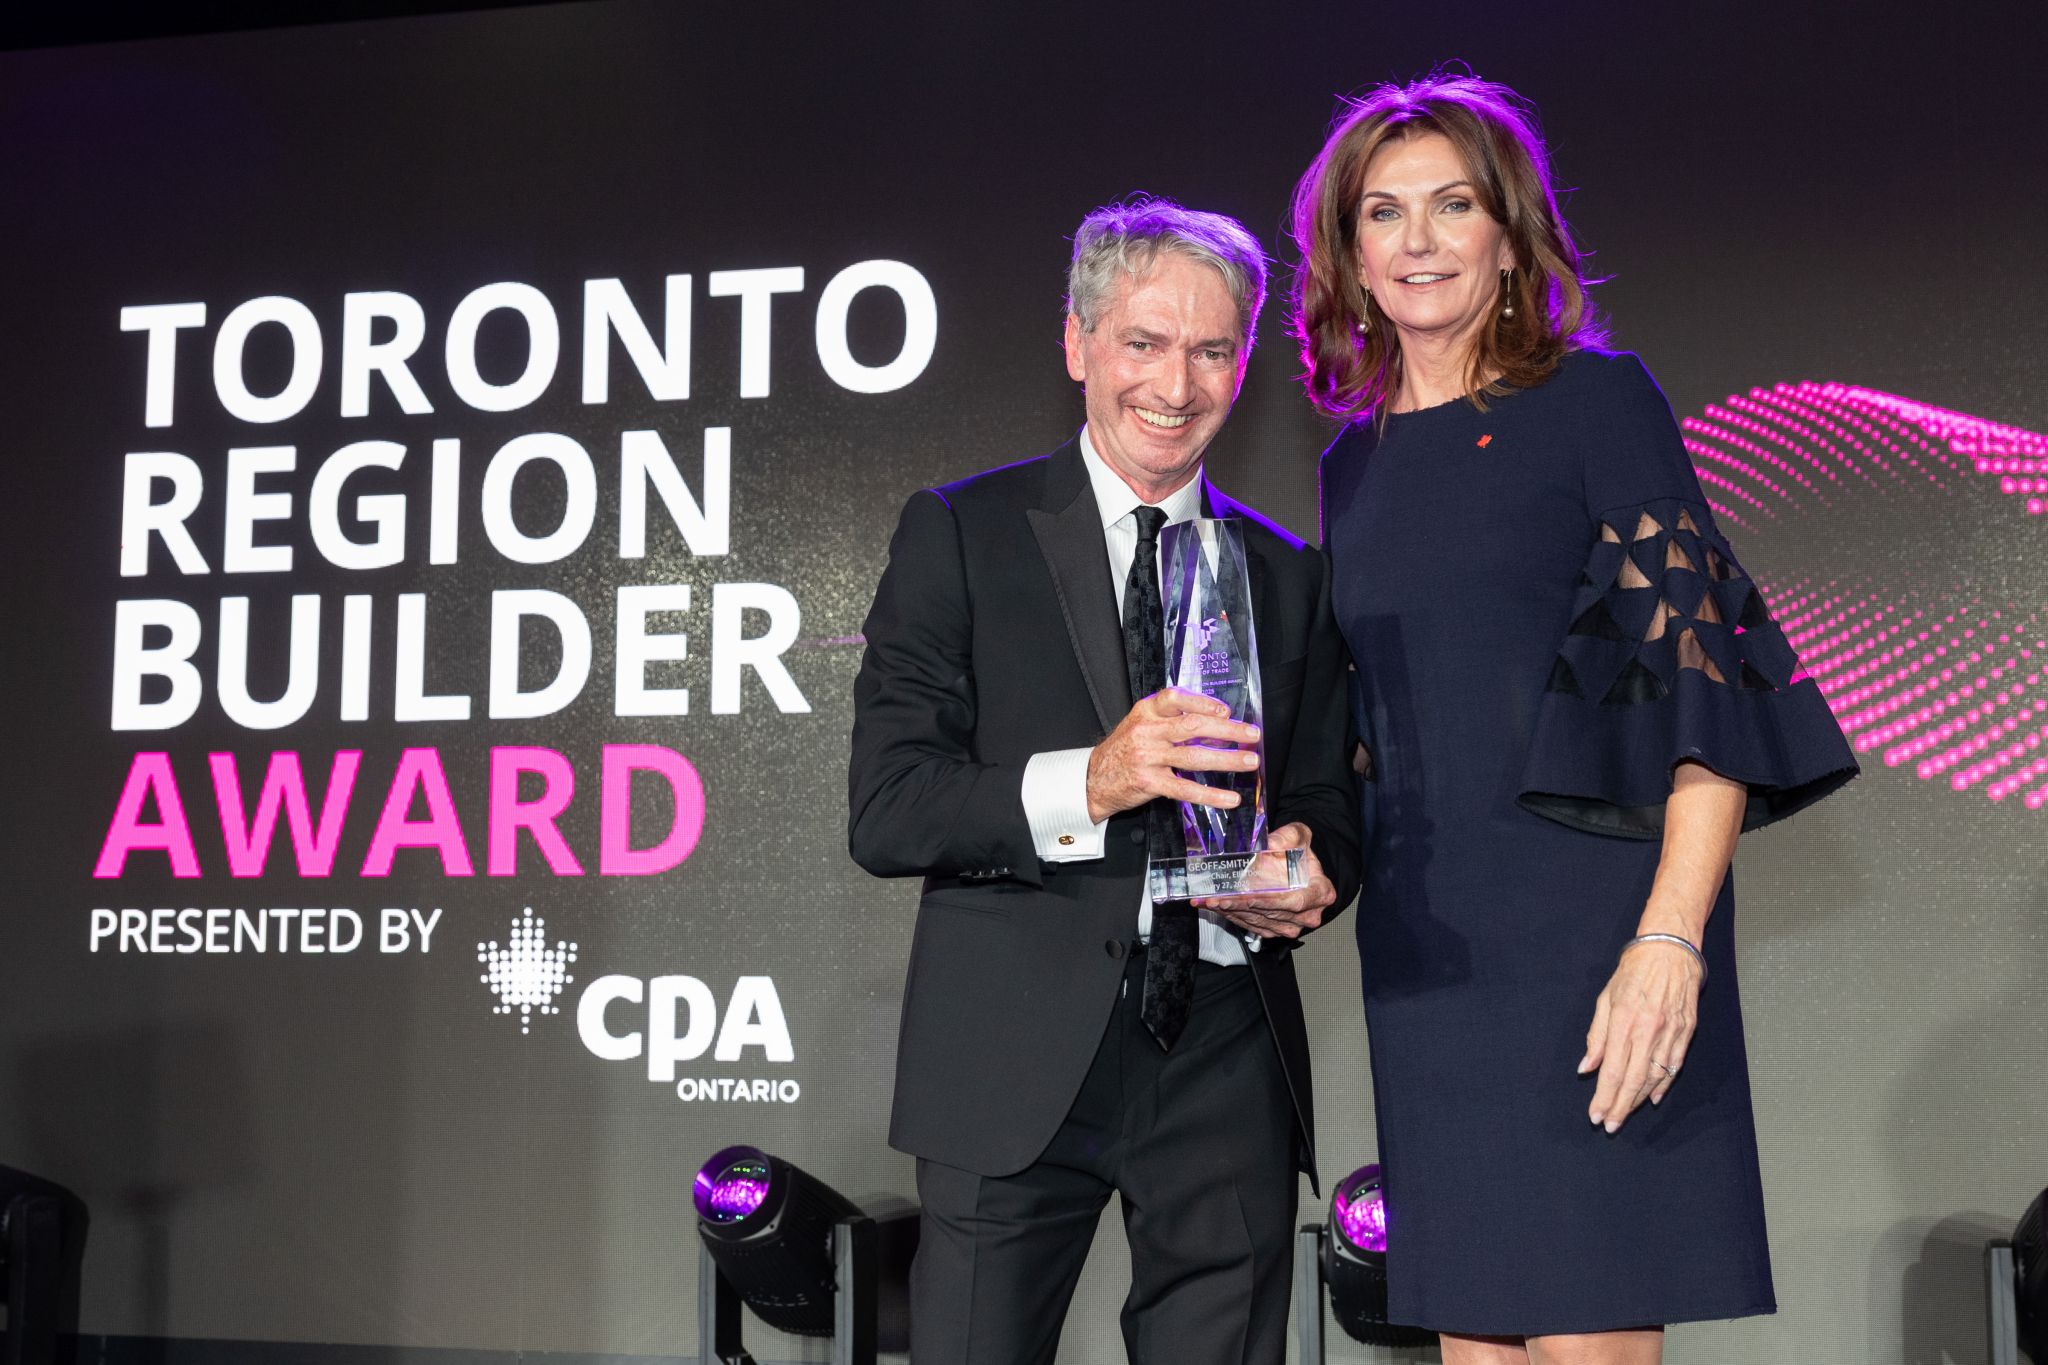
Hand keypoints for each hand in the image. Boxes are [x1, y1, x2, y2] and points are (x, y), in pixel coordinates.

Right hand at [1086, 688, 1262, 823]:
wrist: (1093, 779)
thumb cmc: (1122, 750)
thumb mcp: (1140, 724)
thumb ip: (1169, 719)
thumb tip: (1213, 721)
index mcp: (1145, 712)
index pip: (1176, 698)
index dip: (1203, 702)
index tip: (1225, 711)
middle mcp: (1147, 731)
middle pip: (1193, 726)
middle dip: (1228, 730)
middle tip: (1252, 735)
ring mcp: (1148, 758)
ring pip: (1194, 756)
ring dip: (1227, 759)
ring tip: (1250, 761)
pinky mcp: (1150, 783)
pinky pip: (1185, 789)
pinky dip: (1211, 795)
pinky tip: (1229, 798)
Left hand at [1194, 823, 1334, 939]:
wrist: (1298, 868)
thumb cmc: (1300, 854)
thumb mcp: (1299, 836)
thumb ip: (1288, 836)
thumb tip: (1269, 844)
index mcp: (1320, 893)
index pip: (1294, 901)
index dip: (1270, 901)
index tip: (1249, 897)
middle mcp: (1308, 914)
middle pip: (1272, 913)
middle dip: (1242, 906)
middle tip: (1219, 899)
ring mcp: (1291, 925)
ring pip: (1259, 921)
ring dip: (1233, 912)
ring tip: (1211, 902)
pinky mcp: (1275, 930)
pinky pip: (1253, 927)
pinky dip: (1233, 917)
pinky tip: (1218, 907)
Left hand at [1579, 936, 1701, 1131]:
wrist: (1670, 951)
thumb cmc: (1634, 972)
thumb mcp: (1605, 998)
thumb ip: (1596, 1036)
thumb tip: (1586, 1067)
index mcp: (1624, 1021)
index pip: (1612, 1070)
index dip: (1603, 1097)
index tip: (1595, 1114)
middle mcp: (1648, 1030)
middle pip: (1632, 1080)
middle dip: (1619, 1107)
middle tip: (1609, 1125)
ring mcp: (1670, 1033)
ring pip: (1654, 1078)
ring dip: (1639, 1100)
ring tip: (1625, 1114)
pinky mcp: (1686, 1033)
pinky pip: (1673, 1067)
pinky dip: (1663, 1085)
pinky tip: (1652, 1098)